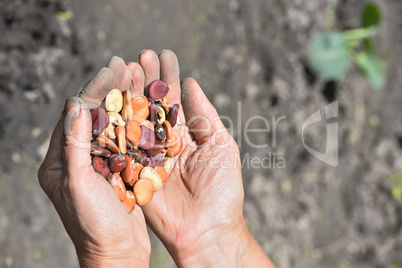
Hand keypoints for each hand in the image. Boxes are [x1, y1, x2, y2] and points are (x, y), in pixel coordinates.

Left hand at [38, 57, 149, 267]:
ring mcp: (100, 163)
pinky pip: (127, 140)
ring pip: (111, 125)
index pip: (74, 116)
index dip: (93, 90)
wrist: (117, 254)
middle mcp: (77, 159)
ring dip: (123, 101)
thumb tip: (75, 104)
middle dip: (108, 89)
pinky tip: (148, 105)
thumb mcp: (78, 185)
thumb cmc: (94, 226)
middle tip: (123, 63)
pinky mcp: (119, 170)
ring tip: (136, 75)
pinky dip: (136, 122)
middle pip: (93, 116)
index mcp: (59, 162)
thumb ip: (75, 145)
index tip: (110, 69)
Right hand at [135, 50, 274, 266]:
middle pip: (151, 106)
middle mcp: (163, 142)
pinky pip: (122, 146)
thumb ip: (204, 114)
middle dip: (146, 80)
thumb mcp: (221, 145)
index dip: (168, 77)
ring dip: (129, 94)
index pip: (173, 100)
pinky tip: (110, 100)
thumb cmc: (223, 190)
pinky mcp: (132, 172)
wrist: (208, 230)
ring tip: (124, 68)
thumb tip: (192, 82)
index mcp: (185, 134)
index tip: (163, 55)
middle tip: (140, 55)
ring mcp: (146, 156)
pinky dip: (115, 123)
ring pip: (134, 120)